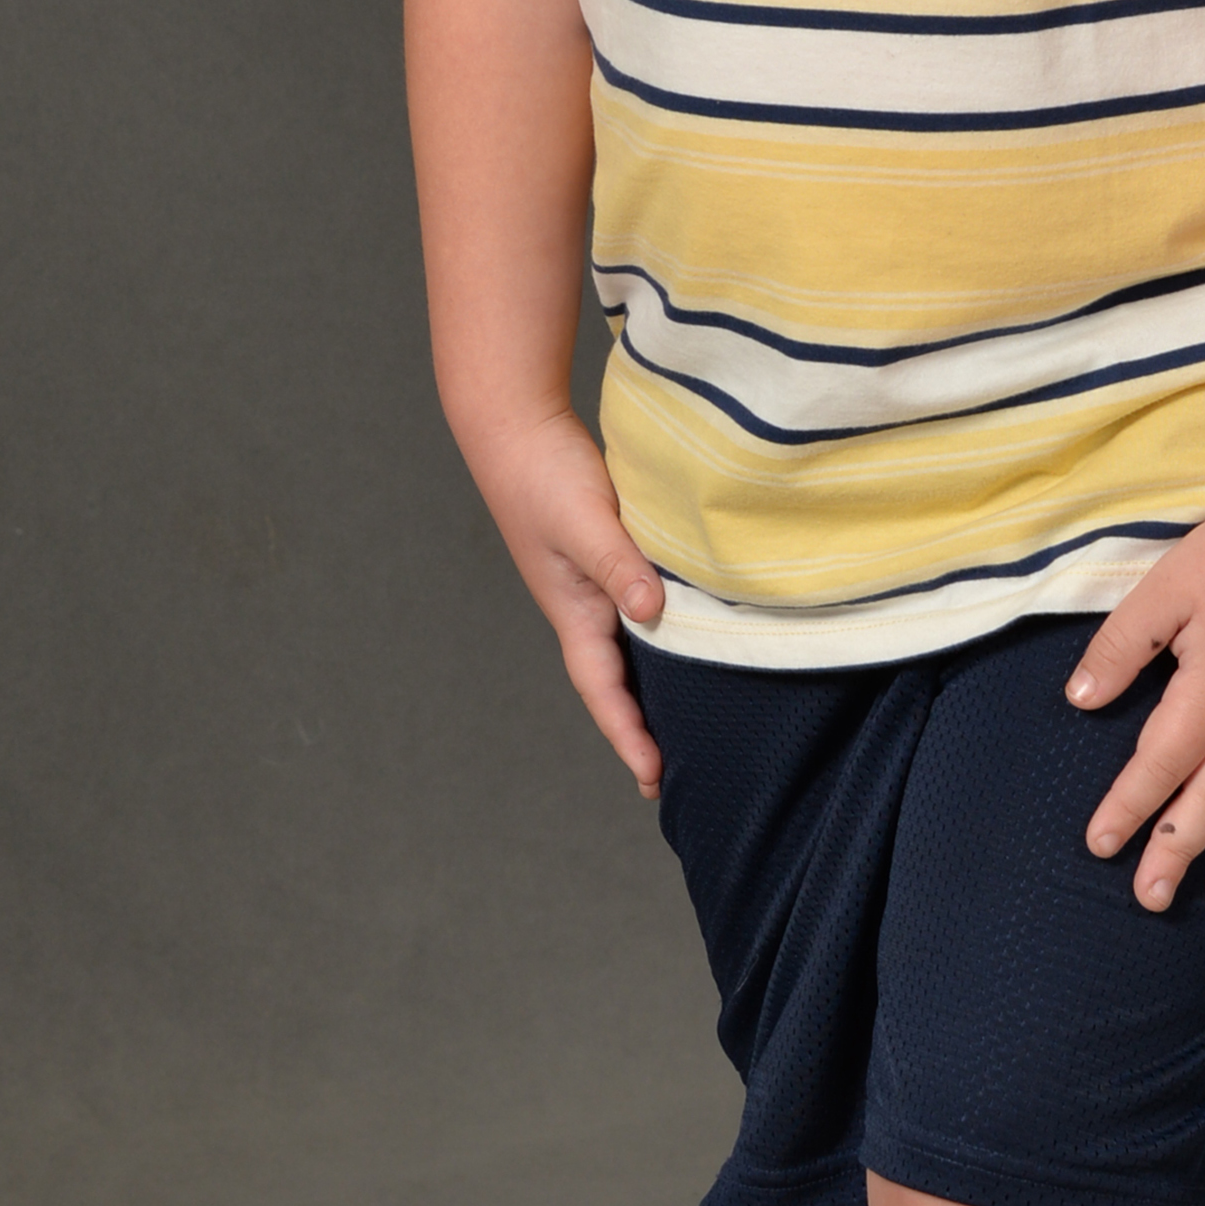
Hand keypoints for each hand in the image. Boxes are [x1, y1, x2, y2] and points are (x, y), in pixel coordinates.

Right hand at [479, 406, 667, 797]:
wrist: (517, 426)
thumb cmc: (544, 475)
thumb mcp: (585, 522)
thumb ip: (619, 564)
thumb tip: (652, 611)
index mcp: (573, 610)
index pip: (603, 689)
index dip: (627, 734)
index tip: (652, 778)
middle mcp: (584, 604)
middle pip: (615, 679)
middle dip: (638, 724)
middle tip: (669, 770)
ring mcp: (592, 580)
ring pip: (628, 645)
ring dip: (651, 680)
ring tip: (686, 713)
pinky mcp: (606, 552)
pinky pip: (637, 605)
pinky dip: (659, 629)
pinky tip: (687, 627)